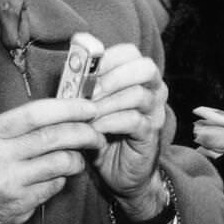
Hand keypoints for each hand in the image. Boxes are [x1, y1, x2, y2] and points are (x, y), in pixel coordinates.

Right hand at [0, 97, 105, 223]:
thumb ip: (13, 131)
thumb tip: (57, 114)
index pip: (34, 112)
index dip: (67, 107)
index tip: (88, 107)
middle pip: (52, 135)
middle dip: (83, 132)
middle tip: (97, 134)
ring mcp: (6, 179)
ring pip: (59, 160)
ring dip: (77, 160)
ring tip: (78, 160)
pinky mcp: (18, 203)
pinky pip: (54, 185)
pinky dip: (62, 181)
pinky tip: (56, 180)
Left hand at [87, 43, 168, 206]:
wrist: (118, 171)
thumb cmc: (102, 132)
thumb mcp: (90, 105)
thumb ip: (83, 86)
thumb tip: (69, 68)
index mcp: (137, 76)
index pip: (131, 52)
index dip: (108, 57)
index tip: (86, 69)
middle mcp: (153, 90)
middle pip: (145, 68)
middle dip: (114, 77)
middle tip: (90, 91)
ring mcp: (155, 112)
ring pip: (139, 95)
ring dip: (108, 103)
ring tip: (88, 113)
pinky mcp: (151, 134)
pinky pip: (135, 121)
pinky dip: (111, 122)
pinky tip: (97, 128)